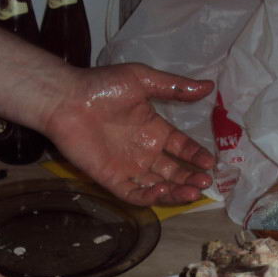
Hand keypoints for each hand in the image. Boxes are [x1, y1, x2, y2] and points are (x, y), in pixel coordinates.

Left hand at [44, 63, 215, 205]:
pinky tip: (161, 190)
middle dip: (191, 178)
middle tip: (204, 182)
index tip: (209, 162)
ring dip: (176, 192)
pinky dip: (149, 197)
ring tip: (192, 192)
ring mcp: (129, 167)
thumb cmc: (103, 87)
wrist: (67, 99)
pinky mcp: (112, 179)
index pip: (182, 148)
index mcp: (154, 130)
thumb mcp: (143, 79)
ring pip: (159, 187)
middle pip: (174, 172)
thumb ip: (175, 87)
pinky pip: (135, 194)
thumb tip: (208, 87)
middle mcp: (145, 152)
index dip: (196, 156)